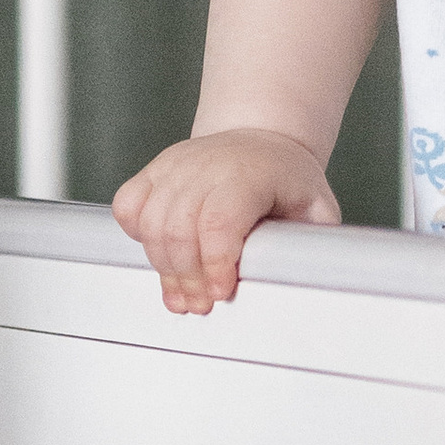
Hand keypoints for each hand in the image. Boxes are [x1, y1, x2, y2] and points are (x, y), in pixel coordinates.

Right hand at [112, 128, 339, 312]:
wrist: (262, 140)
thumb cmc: (288, 179)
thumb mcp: (317, 206)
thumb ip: (311, 241)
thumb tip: (302, 278)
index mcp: (250, 173)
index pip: (220, 219)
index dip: (215, 261)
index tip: (221, 292)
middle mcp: (207, 165)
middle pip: (180, 228)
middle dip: (188, 277)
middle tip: (201, 305)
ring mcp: (176, 165)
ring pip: (151, 222)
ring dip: (164, 268)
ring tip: (182, 296)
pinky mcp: (155, 171)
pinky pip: (128, 205)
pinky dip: (137, 235)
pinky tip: (160, 255)